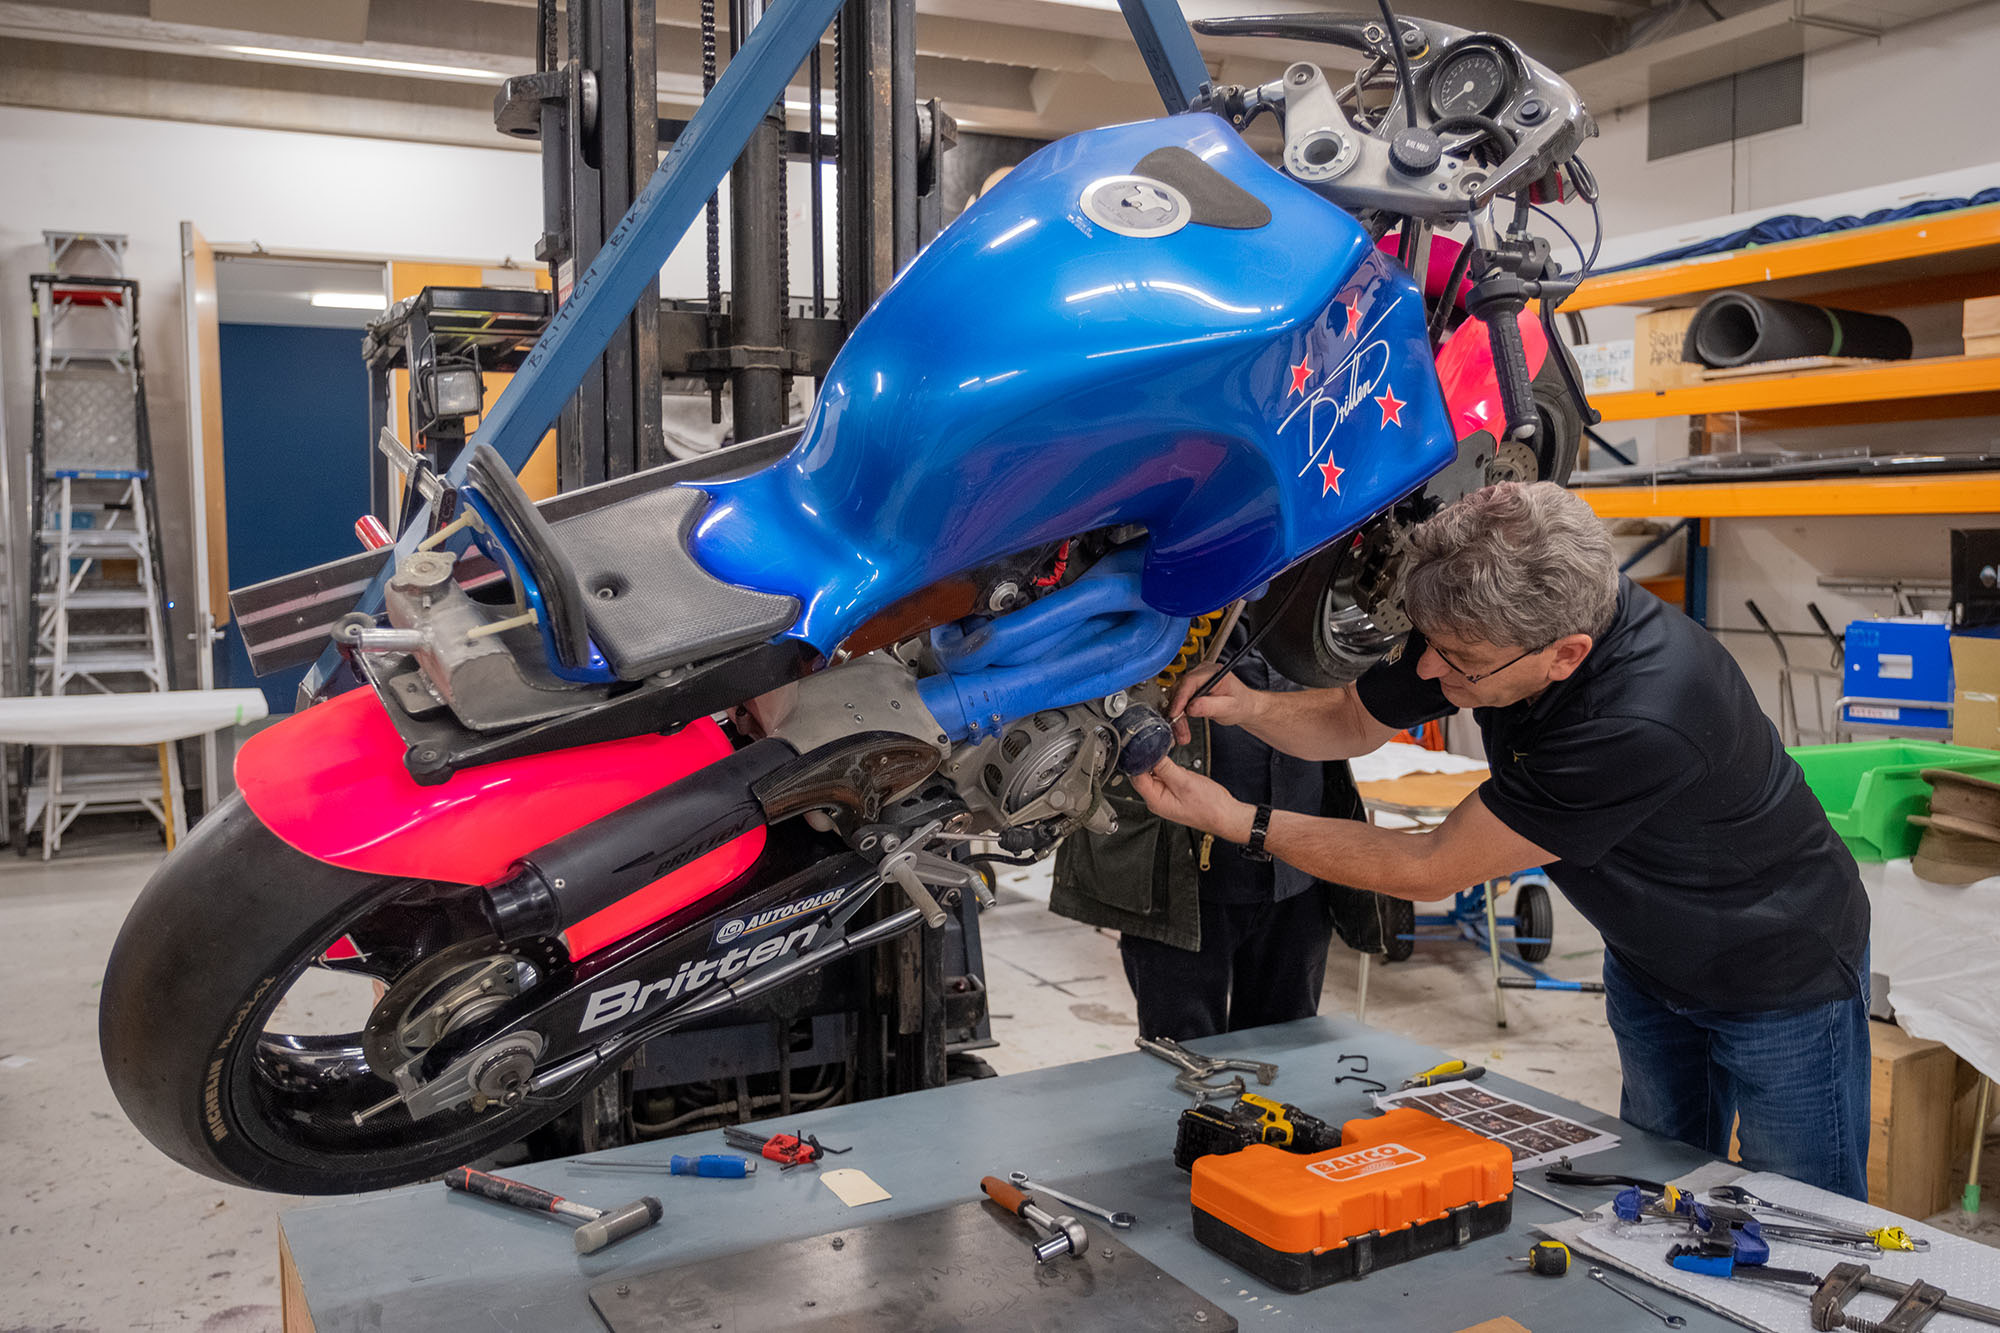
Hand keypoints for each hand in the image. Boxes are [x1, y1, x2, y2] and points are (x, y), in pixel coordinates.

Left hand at [1130, 757, 1254, 842]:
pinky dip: (1167, 767)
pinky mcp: (1172, 791)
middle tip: (1157, 748)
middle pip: (1142, 774)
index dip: (1138, 760)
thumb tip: (1151, 754)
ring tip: (1168, 756)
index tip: (1143, 747)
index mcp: (1155, 800)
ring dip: (1158, 763)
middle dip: (1148, 760)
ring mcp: (1164, 796)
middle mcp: (1156, 799)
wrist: (1225, 814)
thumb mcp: (1185, 782)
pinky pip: (1164, 775)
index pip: (1136, 777)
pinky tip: (1174, 765)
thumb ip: (1165, 768)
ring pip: (1153, 773)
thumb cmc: (1209, 806)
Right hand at [1166, 665, 1261, 744]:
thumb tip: (1191, 707)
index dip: (1180, 697)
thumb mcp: (1229, 707)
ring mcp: (1195, 682)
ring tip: (1182, 734)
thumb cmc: (1241, 704)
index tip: (1175, 712)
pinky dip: (1179, 717)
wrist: (1245, 707)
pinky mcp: (1191, 691)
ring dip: (1177, 718)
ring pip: (1177, 699)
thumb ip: (1210, 706)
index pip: (1190, 681)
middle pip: (1180, 691)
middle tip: (1180, 730)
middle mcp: (1201, 674)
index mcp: (1213, 672)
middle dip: (1178, 712)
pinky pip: (1179, 703)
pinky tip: (1181, 729)